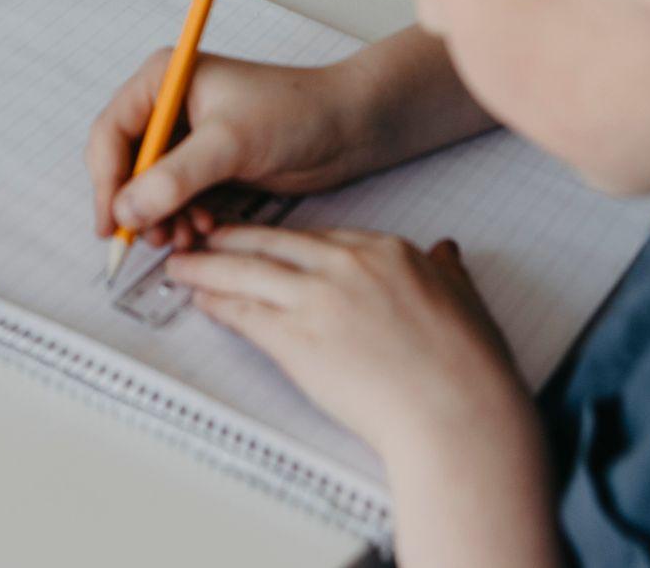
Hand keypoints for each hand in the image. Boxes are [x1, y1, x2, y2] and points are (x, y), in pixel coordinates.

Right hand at [88, 52, 372, 249]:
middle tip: (151, 239)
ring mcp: (186, 136)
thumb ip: (175, 177)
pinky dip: (181, 218)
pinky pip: (174, 198)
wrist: (348, 128)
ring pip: (148, 187)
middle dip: (134, 204)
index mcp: (164, 79)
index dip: (106, 180)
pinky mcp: (206, 163)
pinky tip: (203, 229)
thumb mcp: (230, 143)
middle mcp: (168, 104)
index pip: (112, 132)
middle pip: (124, 162)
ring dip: (159, 217)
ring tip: (184, 237)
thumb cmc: (296, 113)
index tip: (111, 223)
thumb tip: (125, 211)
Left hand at [167, 227, 529, 461]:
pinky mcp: (296, 339)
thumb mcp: (465, 298)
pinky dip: (216, 303)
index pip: (318, 236)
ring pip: (247, 272)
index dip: (282, 239)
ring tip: (183, 264)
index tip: (264, 240)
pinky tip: (201, 300)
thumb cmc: (466, 368)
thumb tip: (446, 253)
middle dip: (231, 239)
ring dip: (207, 266)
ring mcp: (318, 299)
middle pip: (273, 243)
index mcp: (386, 250)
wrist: (455, 414)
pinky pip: (243, 313)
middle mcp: (347, 265)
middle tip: (205, 236)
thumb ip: (446, 271)